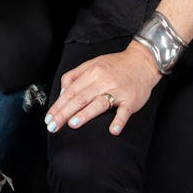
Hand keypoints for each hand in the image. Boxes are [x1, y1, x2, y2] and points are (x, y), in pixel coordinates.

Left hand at [45, 42, 160, 136]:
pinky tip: (113, 130)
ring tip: (73, 123)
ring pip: (99, 102)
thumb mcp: (93, 63)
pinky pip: (125, 111)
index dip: (58, 104)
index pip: (71, 90)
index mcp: (93, 72)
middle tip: (53, 125)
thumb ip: (75, 76)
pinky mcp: (131, 99)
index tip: (49, 117)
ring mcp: (118, 90)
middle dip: (64, 113)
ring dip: (86, 114)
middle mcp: (103, 80)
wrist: (143, 62)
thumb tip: (62, 92)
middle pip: (80, 97)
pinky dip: (119, 120)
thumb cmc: (116, 65)